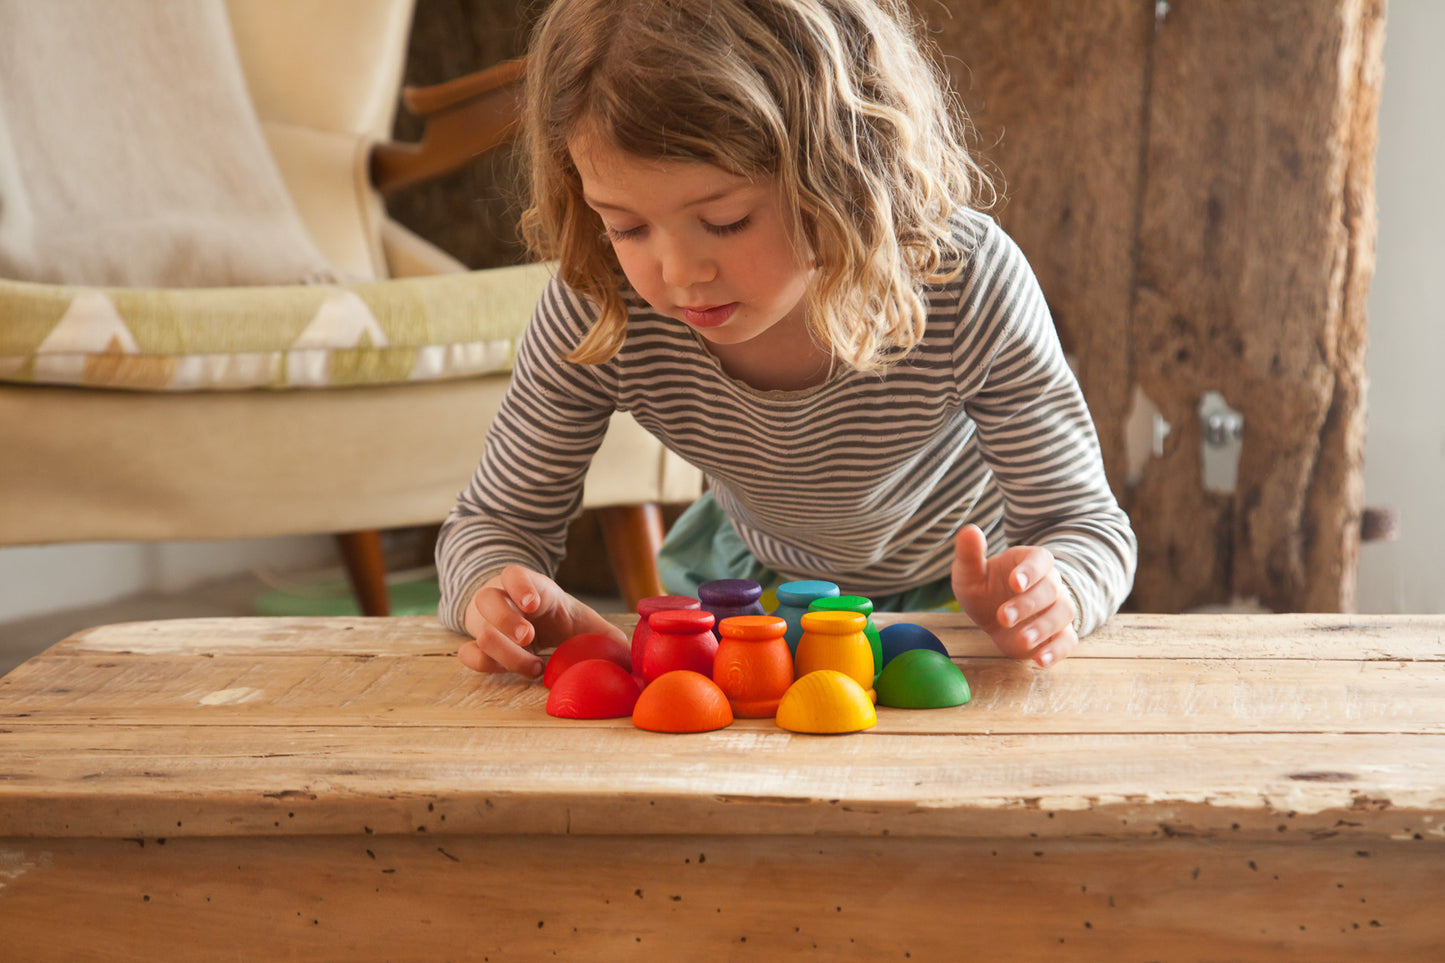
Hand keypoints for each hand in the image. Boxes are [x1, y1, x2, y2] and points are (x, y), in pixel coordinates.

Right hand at [458, 565, 626, 677]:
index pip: (514, 574)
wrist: (529, 622)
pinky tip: (507, 670)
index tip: (533, 604)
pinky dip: (485, 664)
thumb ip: (607, 637)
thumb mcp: (582, 622)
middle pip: (488, 599)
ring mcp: (483, 620)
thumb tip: (632, 658)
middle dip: (506, 621)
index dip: (521, 587)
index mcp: (530, 586)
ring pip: (478, 631)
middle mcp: (501, 598)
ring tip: (534, 666)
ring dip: (505, 652)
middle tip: (528, 638)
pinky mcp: (475, 644)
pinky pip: (466, 653)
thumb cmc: (558, 619)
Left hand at [950, 524, 1077, 666]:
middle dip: (1027, 604)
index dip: (1030, 571)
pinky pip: (1067, 641)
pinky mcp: (1059, 634)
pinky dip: (1057, 651)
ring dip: (1043, 628)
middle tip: (1003, 617)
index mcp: (1029, 562)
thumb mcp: (969, 572)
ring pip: (1063, 614)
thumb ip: (970, 554)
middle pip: (1050, 590)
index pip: (1040, 560)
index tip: (1014, 582)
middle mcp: (1049, 583)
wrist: (993, 616)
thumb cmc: (984, 588)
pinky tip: (1039, 661)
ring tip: (1022, 640)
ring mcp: (1057, 608)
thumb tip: (970, 530)